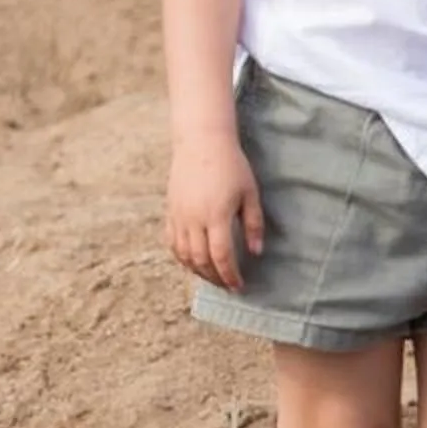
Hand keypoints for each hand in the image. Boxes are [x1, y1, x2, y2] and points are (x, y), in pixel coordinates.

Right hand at [167, 134, 263, 291]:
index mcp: (216, 215)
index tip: (239, 286)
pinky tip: (193, 262)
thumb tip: (256, 252)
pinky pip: (172, 242)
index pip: (221, 256)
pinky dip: (181, 257)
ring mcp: (179, 216)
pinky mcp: (170, 211)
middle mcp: (194, 219)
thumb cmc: (231, 165)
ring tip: (212, 277)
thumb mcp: (250, 193)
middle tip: (228, 285)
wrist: (201, 142)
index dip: (230, 275)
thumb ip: (253, 224)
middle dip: (215, 278)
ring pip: (184, 255)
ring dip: (198, 271)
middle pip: (201, 260)